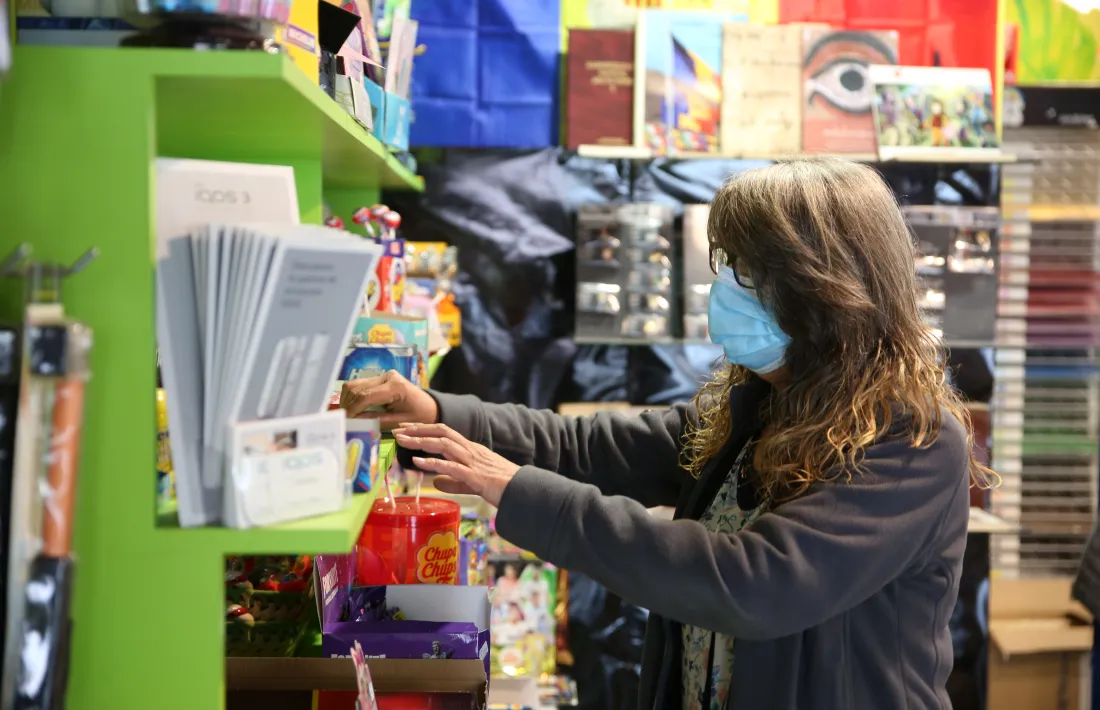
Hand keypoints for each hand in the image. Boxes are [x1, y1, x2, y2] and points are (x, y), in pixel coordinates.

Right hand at [339, 370, 438, 428]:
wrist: (429, 406)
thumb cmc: (418, 416)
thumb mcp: (398, 423)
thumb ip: (375, 421)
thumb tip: (353, 421)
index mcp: (395, 387)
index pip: (365, 396)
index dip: (352, 410)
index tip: (345, 422)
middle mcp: (387, 377)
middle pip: (356, 388)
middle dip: (347, 405)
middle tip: (344, 420)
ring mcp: (382, 375)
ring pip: (353, 385)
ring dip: (347, 400)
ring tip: (348, 415)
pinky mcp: (379, 378)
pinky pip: (358, 385)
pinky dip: (352, 397)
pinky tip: (353, 409)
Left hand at [392, 423, 519, 507]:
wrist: (524, 492)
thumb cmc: (503, 486)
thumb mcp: (473, 482)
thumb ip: (453, 481)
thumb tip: (435, 482)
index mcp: (471, 450)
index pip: (444, 432)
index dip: (424, 428)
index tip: (406, 428)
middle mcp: (470, 450)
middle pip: (441, 431)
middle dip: (418, 429)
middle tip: (396, 429)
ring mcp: (472, 461)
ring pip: (443, 444)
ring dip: (420, 441)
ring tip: (402, 440)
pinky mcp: (474, 475)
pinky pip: (451, 466)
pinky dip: (432, 463)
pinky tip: (418, 462)